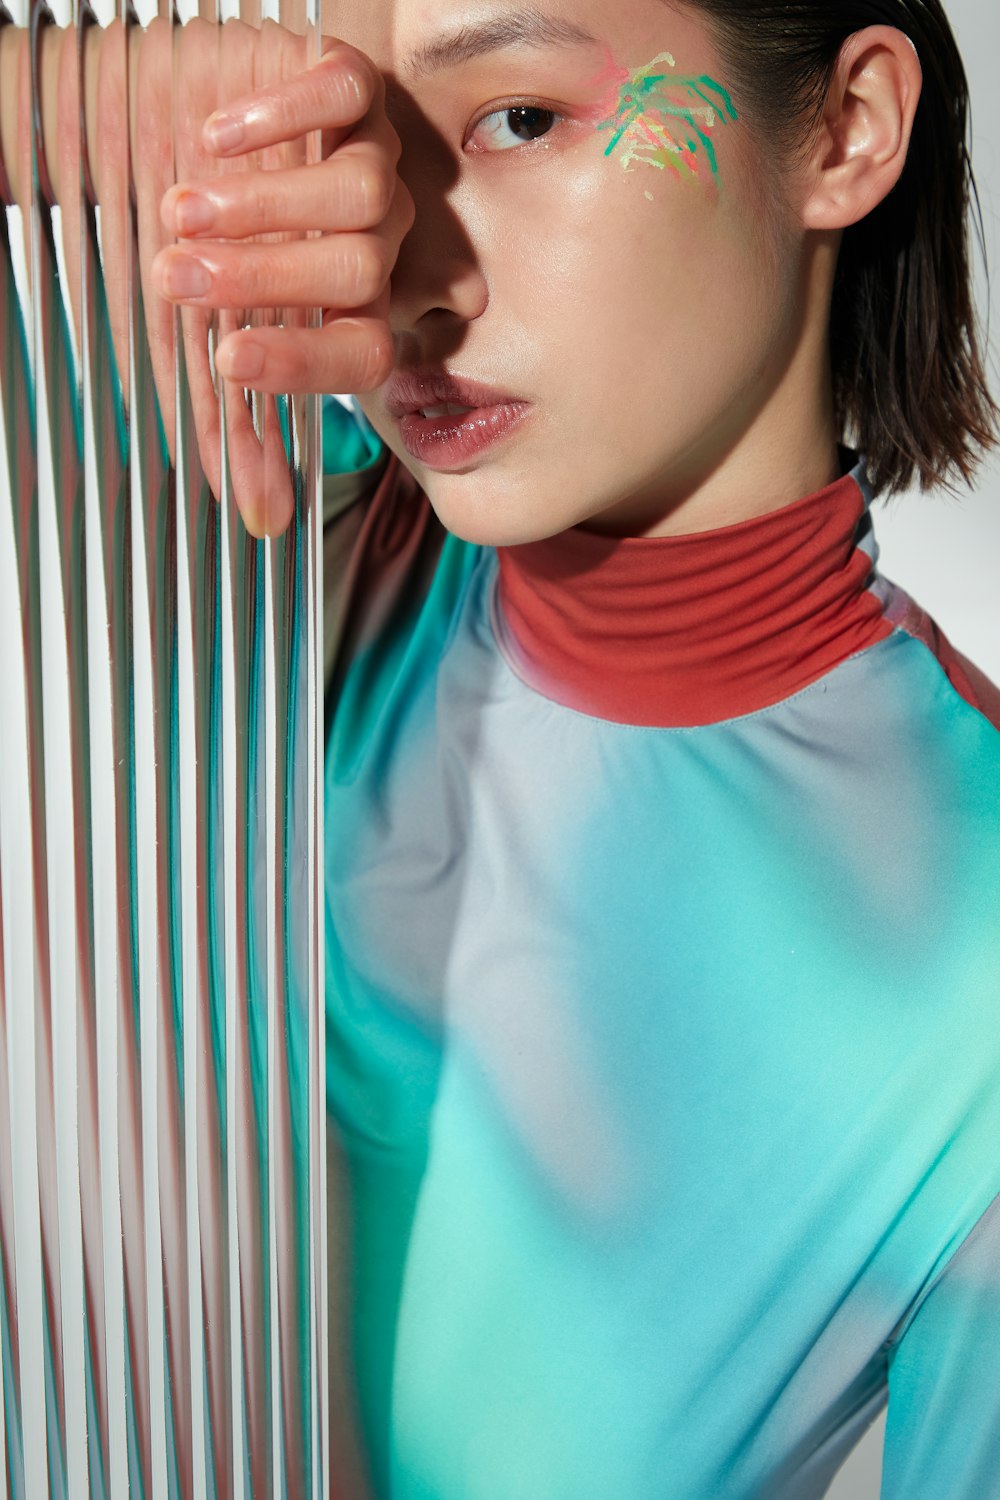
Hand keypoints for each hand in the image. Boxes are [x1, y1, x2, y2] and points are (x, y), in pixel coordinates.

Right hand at [153, 26, 413, 534]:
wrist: (140, 128)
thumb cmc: (180, 243)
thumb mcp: (194, 346)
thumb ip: (234, 428)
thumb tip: (265, 521)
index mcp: (353, 310)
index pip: (363, 353)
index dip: (304, 364)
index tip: (226, 358)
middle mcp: (376, 241)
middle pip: (360, 272)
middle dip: (265, 279)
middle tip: (179, 275)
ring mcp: (367, 156)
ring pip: (363, 193)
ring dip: (265, 209)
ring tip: (184, 208)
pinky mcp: (345, 83)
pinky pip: (343, 96)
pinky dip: (280, 117)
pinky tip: (218, 136)